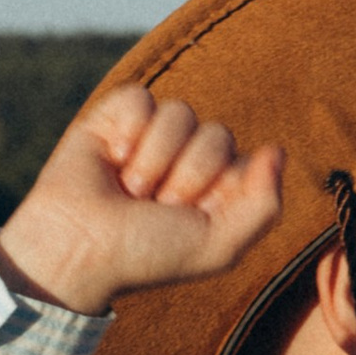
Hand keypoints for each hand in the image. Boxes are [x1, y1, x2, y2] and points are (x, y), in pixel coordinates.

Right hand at [0, 84, 285, 319]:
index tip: (190, 220)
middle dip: (186, 177)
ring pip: (180, 113)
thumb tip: (277, 150)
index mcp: (217, 190)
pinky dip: (127, 132)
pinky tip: (110, 160)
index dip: (220, 189)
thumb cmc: (146, 256)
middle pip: (217, 135)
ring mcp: (152, 135)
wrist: (78, 249)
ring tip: (129, 190)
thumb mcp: (218, 246)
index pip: (245, 161)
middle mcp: (188, 159)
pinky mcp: (116, 116)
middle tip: (153, 207)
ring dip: (154, 160)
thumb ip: (264, 206)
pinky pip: (142, 98)